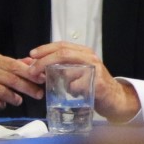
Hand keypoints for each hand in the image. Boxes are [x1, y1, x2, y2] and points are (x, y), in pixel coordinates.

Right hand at [0, 52, 42, 110]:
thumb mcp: (1, 67)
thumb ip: (17, 65)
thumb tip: (35, 63)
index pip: (15, 65)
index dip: (30, 73)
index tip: (42, 80)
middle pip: (10, 78)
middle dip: (27, 87)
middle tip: (39, 94)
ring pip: (1, 90)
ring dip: (13, 97)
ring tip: (19, 101)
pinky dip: (0, 104)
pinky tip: (3, 105)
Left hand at [25, 42, 140, 123]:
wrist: (114, 98)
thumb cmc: (91, 85)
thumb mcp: (74, 72)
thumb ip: (55, 67)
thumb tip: (28, 63)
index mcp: (84, 52)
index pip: (62, 45)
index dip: (45, 49)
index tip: (31, 55)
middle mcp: (90, 58)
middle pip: (63, 54)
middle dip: (43, 62)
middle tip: (32, 71)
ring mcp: (95, 70)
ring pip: (67, 71)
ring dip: (59, 81)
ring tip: (63, 88)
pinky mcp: (97, 83)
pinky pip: (75, 87)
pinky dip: (70, 92)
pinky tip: (76, 94)